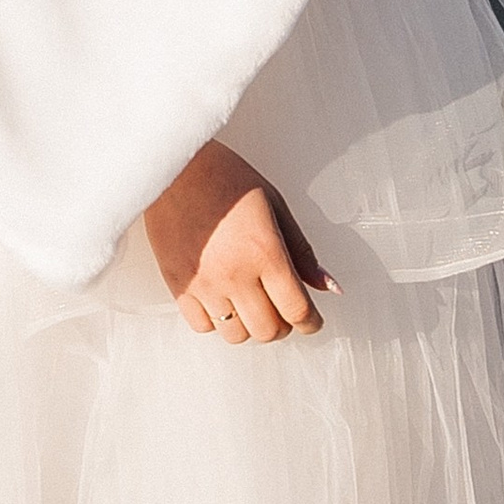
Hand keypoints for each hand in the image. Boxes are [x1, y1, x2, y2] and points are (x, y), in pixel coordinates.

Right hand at [145, 138, 336, 342]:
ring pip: (236, 335)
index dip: (311, 322)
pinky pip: (202, 326)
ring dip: (250, 325)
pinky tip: (222, 300)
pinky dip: (217, 321)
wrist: (175, 168)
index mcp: (265, 253)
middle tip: (283, 308)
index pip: (297, 310)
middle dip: (284, 324)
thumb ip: (302, 252)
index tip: (312, 321)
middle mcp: (235, 274)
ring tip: (251, 303)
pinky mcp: (178, 285)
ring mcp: (204, 284)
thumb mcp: (276, 206)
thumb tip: (327, 286)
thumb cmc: (226, 179)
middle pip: (269, 331)